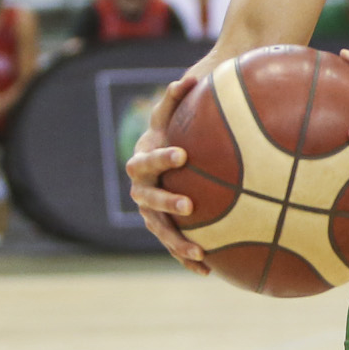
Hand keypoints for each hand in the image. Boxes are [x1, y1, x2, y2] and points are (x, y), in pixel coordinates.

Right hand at [125, 75, 210, 273]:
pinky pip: (172, 245)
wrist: (169, 155)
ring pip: (159, 229)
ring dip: (176, 240)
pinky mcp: (163, 227)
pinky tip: (207, 271)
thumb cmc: (174, 129)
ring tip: (198, 251)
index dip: (161, 157)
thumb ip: (176, 99)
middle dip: (167, 202)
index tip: (183, 154)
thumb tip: (188, 78)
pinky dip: (186, 259)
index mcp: (143, 159)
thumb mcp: (173, 113)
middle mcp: (141, 188)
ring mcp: (150, 211)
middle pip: (148, 199)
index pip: (147, 160)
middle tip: (190, 204)